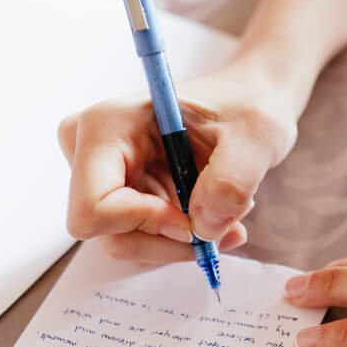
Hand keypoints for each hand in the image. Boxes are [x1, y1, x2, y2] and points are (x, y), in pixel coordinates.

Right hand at [58, 64, 299, 261]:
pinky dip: (177, 240)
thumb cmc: (246, 106)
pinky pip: (139, 241)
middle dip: (169, 241)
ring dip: (179, 242)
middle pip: (109, 234)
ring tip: (224, 211)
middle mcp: (90, 151)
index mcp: (108, 124)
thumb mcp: (256, 136)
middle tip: (223, 227)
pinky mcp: (118, 197)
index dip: (146, 225)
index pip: (94, 208)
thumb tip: (203, 228)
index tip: (194, 221)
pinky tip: (209, 214)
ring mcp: (101, 177)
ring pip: (125, 243)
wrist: (248, 102)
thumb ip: (232, 180)